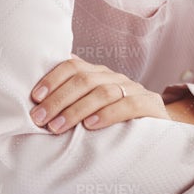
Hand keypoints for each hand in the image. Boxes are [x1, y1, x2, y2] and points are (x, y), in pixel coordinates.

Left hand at [29, 56, 169, 132]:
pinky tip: (91, 125)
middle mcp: (114, 77)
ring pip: (103, 92)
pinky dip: (108, 114)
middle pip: (84, 79)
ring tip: (57, 126)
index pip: (73, 66)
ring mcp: (133, 89)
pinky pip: (128, 105)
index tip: (34, 98)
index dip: (52, 79)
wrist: (159, 127)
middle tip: (39, 119)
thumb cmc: (116, 119)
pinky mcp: (150, 105)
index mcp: (98, 74)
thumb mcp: (91, 107)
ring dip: (76, 109)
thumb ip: (71, 100)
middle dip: (58, 99)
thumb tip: (36, 99)